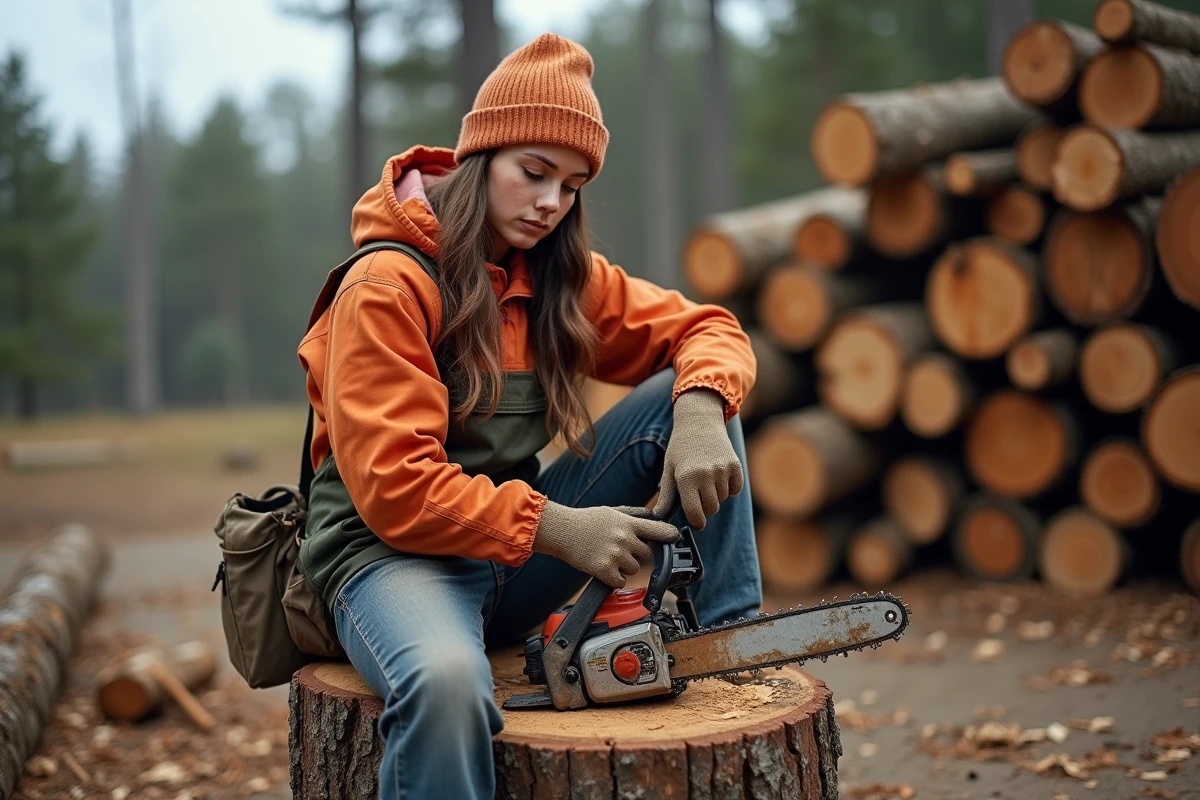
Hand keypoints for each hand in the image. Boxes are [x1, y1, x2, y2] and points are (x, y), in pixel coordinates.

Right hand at [533, 502, 679, 587]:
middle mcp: (624, 539)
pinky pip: (620, 581)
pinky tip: (605, 569)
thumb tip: (651, 516)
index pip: (658, 529)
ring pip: (634, 569)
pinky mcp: (605, 570)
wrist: (562, 531)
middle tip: (620, 550)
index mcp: (628, 523)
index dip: (669, 535)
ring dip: (625, 567)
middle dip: (636, 554)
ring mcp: (615, 555)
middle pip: (646, 555)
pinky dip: (614, 579)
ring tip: (609, 558)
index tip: (675, 538)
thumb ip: (632, 515)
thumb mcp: (611, 511)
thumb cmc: (584, 520)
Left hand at [653, 389, 742, 528]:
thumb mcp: (669, 469)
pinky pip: (735, 489)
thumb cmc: (680, 448)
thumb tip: (658, 518)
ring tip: (706, 477)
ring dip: (716, 494)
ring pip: (723, 499)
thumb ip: (666, 496)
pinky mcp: (735, 465)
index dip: (696, 521)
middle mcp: (705, 474)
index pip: (695, 514)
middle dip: (705, 506)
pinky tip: (719, 474)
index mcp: (686, 478)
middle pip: (711, 509)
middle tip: (698, 492)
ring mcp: (722, 469)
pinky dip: (729, 487)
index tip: (695, 521)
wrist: (699, 421)